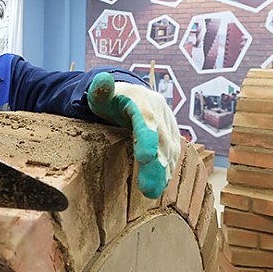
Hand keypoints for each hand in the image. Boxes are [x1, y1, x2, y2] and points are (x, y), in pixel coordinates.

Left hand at [87, 72, 180, 198]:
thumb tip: (102, 80)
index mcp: (142, 100)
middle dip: (157, 164)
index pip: (147, 119)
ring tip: (154, 191)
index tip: (145, 157)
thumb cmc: (110, 100)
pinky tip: (162, 184)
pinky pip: (172, 152)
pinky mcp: (171, 134)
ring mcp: (167, 122)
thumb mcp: (100, 95)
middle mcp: (159, 110)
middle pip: (160, 138)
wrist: (129, 96)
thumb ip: (100, 91)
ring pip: (169, 148)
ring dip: (164, 170)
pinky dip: (168, 168)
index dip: (148, 138)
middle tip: (149, 189)